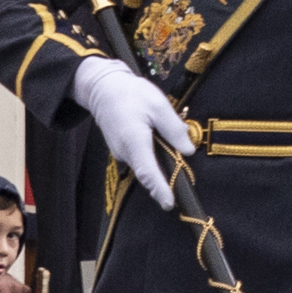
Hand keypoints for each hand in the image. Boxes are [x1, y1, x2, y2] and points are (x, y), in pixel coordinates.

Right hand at [71, 57, 194, 191]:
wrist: (103, 88)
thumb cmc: (132, 94)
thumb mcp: (159, 105)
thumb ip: (174, 129)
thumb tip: (188, 151)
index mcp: (134, 141)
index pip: (148, 172)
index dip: (159, 189)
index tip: (169, 204)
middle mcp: (124, 151)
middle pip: (147, 173)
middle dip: (164, 181)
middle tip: (184, 185)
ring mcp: (120, 152)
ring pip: (145, 166)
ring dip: (160, 167)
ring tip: (176, 160)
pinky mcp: (121, 149)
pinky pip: (140, 159)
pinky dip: (152, 158)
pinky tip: (162, 148)